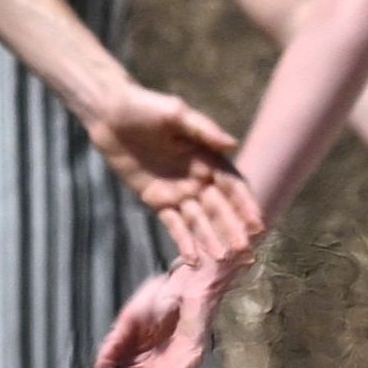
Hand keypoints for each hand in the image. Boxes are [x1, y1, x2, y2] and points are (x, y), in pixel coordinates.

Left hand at [83, 82, 261, 267]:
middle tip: (244, 252)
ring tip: (221, 260)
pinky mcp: (157, 200)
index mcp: (207, 157)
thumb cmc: (146, 107)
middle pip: (219, 208)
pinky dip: (184, 241)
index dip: (245, 205)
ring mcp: (178, 191)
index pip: (232, 186)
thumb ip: (203, 130)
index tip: (257, 224)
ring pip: (199, 221)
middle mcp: (197, 177)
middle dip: (233, 229)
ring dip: (211, 240)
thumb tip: (232, 145)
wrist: (110, 115)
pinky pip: (174, 224)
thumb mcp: (176, 114)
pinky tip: (193, 260)